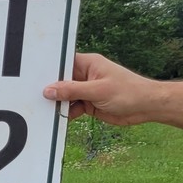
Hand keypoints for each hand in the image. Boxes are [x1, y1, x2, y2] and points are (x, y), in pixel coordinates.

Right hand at [42, 53, 161, 124]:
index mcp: (88, 64)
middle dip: (51, 90)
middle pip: (61, 81)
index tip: (34, 79)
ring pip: (65, 96)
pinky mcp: (88, 103)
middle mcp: (85, 75)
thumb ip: (72, 91)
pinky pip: (72, 107)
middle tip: (35, 97)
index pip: (63, 63)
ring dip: (58, 103)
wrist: (147, 107)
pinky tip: (59, 118)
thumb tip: (49, 90)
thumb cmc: (129, 92)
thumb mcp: (97, 90)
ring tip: (46, 110)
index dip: (49, 70)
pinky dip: (66, 113)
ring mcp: (86, 90)